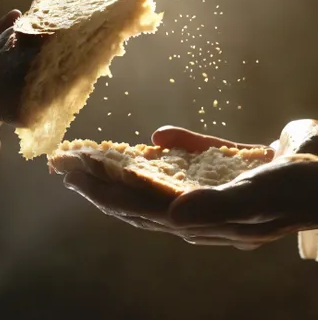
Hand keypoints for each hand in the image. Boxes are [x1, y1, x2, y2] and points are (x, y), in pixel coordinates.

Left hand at [64, 123, 317, 249]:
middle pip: (137, 195)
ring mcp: (212, 187)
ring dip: (122, 166)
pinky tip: (156, 138)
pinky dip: (173, 147)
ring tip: (90, 156)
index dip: (101, 191)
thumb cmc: (301, 187)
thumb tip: (173, 218)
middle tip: (63, 164)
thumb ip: (217, 208)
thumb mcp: (260, 198)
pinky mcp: (228, 167)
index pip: (137, 206)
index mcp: (202, 219)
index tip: (70, 174)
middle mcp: (200, 207)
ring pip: (157, 179)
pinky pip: (193, 158)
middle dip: (98, 180)